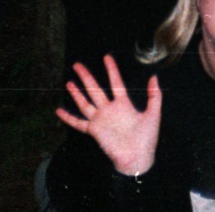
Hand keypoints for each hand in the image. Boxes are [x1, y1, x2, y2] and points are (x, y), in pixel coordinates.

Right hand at [55, 56, 160, 177]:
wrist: (138, 158)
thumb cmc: (147, 139)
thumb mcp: (154, 114)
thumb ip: (154, 96)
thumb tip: (154, 77)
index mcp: (123, 104)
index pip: (116, 82)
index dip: (111, 69)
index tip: (106, 57)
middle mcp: (109, 110)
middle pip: (95, 89)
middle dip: (86, 77)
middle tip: (77, 65)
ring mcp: (100, 119)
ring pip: (85, 103)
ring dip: (77, 93)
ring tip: (69, 82)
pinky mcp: (94, 130)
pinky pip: (78, 123)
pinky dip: (68, 118)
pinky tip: (59, 111)